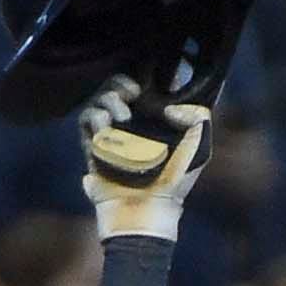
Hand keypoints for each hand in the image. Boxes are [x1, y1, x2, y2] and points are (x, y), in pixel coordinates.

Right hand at [79, 76, 212, 242]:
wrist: (146, 211)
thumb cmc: (175, 184)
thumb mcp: (200, 149)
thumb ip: (199, 118)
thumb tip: (170, 105)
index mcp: (157, 121)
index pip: (147, 86)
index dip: (146, 74)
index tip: (151, 75)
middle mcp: (133, 124)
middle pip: (118, 87)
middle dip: (121, 82)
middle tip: (132, 91)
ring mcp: (112, 135)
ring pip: (100, 100)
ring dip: (108, 99)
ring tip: (123, 116)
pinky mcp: (93, 147)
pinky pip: (86, 120)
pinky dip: (94, 117)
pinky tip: (107, 127)